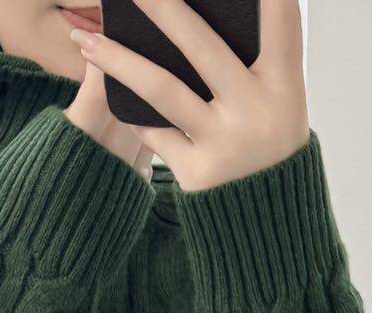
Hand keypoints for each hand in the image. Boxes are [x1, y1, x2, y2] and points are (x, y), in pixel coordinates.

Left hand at [68, 0, 308, 190]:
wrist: (270, 231)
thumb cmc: (272, 151)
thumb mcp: (280, 107)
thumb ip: (257, 65)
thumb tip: (210, 16)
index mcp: (286, 86)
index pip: (283, 19)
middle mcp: (256, 111)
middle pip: (202, 45)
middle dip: (163, 6)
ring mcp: (224, 144)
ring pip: (163, 90)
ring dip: (119, 60)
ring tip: (85, 40)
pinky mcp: (197, 174)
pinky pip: (155, 132)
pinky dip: (131, 110)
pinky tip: (104, 87)